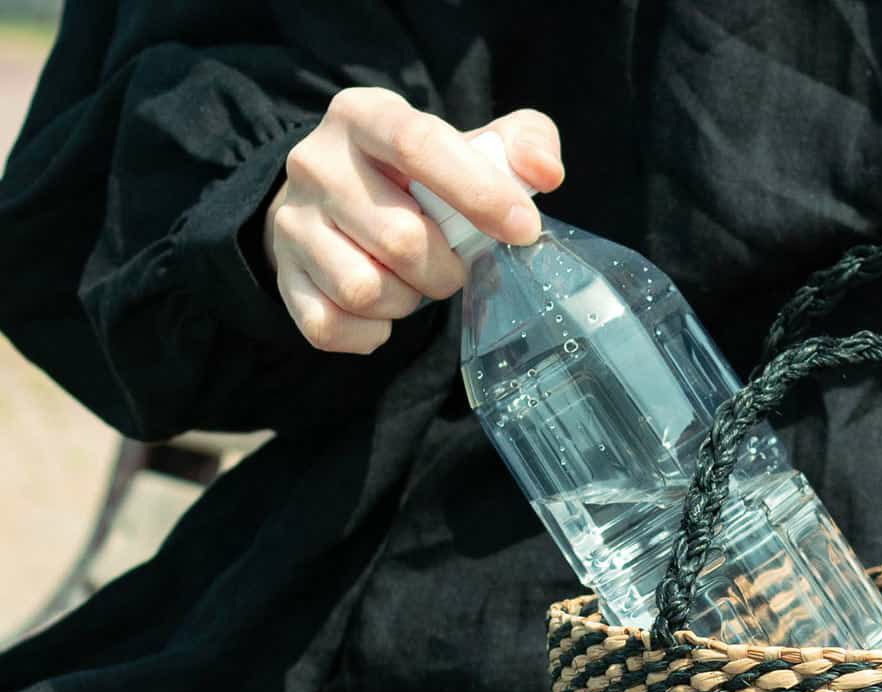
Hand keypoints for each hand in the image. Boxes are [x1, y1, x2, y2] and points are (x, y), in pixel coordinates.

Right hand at [262, 88, 563, 353]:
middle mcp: (317, 163)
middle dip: (444, 269)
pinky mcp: (285, 278)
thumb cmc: (416, 179)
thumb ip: (519, 144)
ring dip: (407, 301)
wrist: (329, 206)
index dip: (478, 193)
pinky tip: (382, 310)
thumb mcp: (467, 145)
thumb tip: (545, 172)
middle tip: (450, 263)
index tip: (524, 229)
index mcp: (365, 117)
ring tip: (411, 280)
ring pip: (365, 289)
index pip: (419, 146)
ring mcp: (292, 223)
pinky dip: (371, 333)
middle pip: (399, 239)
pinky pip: (332, 327)